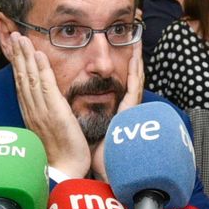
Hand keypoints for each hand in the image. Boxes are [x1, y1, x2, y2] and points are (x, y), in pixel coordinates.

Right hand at [4, 30, 88, 177]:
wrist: (65, 172)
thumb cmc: (61, 155)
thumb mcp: (50, 132)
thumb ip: (48, 117)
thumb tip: (48, 108)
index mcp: (31, 114)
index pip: (22, 85)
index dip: (17, 65)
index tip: (14, 49)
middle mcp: (32, 111)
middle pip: (22, 78)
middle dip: (17, 55)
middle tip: (13, 35)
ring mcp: (41, 111)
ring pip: (30, 78)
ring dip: (26, 56)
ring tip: (22, 38)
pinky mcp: (54, 113)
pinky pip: (46, 87)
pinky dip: (41, 70)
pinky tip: (39, 55)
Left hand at [91, 45, 145, 181]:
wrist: (102, 169)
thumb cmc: (93, 153)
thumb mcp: (88, 128)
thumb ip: (84, 116)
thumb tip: (70, 108)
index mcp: (113, 110)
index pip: (117, 84)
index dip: (119, 68)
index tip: (116, 52)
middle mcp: (123, 108)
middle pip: (129, 78)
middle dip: (133, 59)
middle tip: (134, 39)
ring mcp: (129, 110)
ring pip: (135, 80)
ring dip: (137, 60)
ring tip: (137, 42)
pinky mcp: (130, 112)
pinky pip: (134, 89)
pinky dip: (136, 73)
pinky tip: (135, 59)